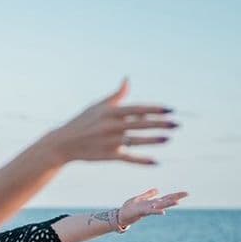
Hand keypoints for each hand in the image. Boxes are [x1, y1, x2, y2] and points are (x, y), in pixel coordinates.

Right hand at [53, 78, 177, 164]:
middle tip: (177, 124)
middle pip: (140, 124)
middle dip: (159, 123)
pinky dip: (141, 160)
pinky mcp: (107, 155)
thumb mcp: (97, 106)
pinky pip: (128, 158)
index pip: (137, 109)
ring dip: (153, 140)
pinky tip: (155, 162)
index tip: (170, 109)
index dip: (154, 109)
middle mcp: (110, 126)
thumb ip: (116, 96)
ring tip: (168, 138)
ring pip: (135, 140)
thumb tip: (128, 80)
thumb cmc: (82, 122)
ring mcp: (109, 142)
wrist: (63, 144)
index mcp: (110, 112)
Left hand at [118, 188, 188, 226]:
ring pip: (160, 206)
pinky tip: (163, 212)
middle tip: (187, 193)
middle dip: (177, 197)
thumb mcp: (140, 198)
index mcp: (152, 202)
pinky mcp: (141, 212)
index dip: (176, 195)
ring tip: (178, 202)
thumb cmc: (129, 208)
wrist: (120, 216)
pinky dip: (156, 211)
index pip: (166, 198)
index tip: (186, 193)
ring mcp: (147, 209)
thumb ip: (148, 195)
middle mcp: (152, 206)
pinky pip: (150, 212)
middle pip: (166, 200)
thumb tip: (157, 190)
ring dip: (169, 204)